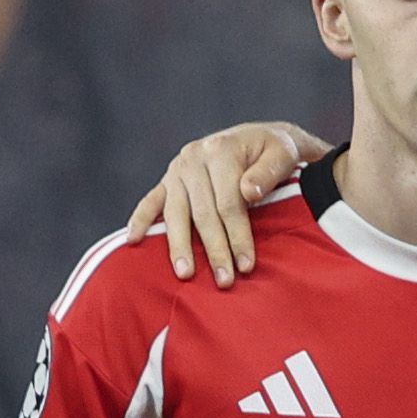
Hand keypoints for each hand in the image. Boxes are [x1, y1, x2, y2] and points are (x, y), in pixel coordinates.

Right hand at [125, 122, 324, 281]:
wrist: (261, 137)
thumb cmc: (275, 150)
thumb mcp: (283, 153)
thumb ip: (267, 172)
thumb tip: (249, 192)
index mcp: (220, 150)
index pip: (228, 202)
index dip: (237, 235)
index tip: (246, 265)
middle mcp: (193, 158)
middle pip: (202, 212)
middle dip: (214, 249)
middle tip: (224, 280)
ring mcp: (177, 169)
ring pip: (175, 212)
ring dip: (179, 245)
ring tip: (185, 274)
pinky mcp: (168, 179)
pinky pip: (151, 201)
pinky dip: (141, 220)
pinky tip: (133, 240)